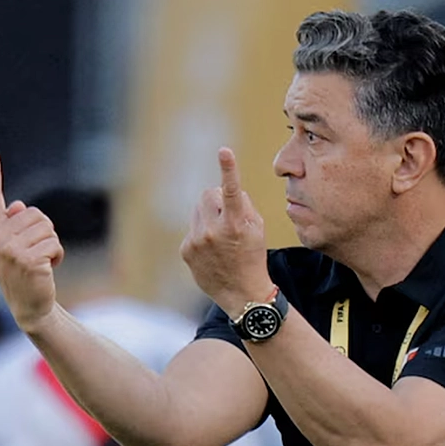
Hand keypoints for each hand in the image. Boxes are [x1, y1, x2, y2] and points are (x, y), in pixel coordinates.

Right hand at [0, 149, 63, 333]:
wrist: (29, 305)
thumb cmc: (23, 274)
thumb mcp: (14, 248)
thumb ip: (14, 225)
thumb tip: (17, 205)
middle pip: (35, 213)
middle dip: (44, 232)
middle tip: (37, 253)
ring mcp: (11, 250)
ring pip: (47, 227)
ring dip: (52, 244)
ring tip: (42, 261)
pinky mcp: (28, 260)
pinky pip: (53, 243)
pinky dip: (57, 255)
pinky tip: (48, 269)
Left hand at [180, 148, 274, 317]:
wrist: (242, 294)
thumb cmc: (253, 257)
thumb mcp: (258, 229)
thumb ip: (243, 205)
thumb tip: (226, 191)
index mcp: (237, 224)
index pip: (231, 190)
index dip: (228, 169)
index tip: (224, 151)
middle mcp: (214, 231)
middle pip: (208, 194)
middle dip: (217, 200)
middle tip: (228, 217)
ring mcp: (198, 240)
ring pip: (198, 210)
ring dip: (208, 216)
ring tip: (221, 237)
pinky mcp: (186, 249)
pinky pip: (193, 227)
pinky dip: (201, 233)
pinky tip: (211, 250)